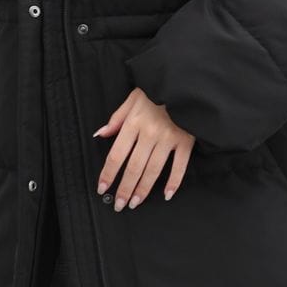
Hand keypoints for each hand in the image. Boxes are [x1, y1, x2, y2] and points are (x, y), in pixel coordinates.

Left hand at [92, 87, 195, 209]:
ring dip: (143, 189)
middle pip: (133, 167)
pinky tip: (167, 195)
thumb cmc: (157, 90)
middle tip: (118, 204)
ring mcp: (169, 138)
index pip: (117, 155)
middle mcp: (149, 133)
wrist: (185, 81)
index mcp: (134, 122)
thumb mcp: (133, 98)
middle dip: (124, 188)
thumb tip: (100, 134)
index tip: (102, 188)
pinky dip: (174, 182)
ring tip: (135, 203)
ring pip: (153, 170)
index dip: (108, 174)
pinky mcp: (186, 141)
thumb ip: (117, 118)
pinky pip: (179, 166)